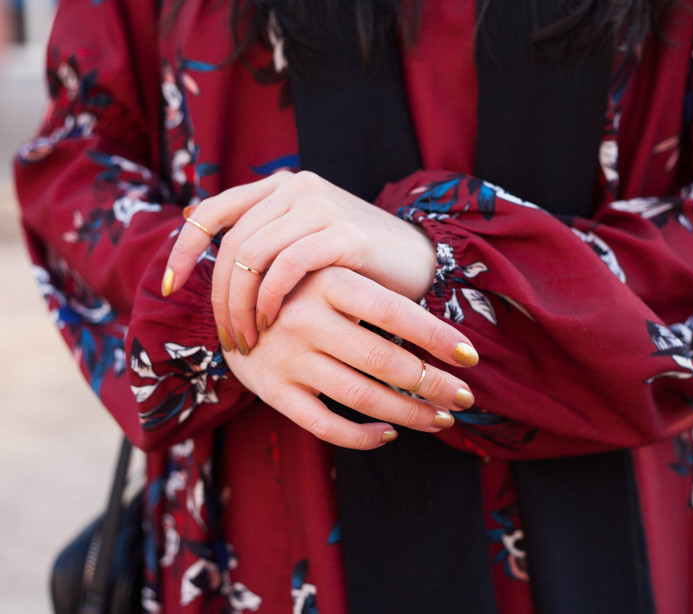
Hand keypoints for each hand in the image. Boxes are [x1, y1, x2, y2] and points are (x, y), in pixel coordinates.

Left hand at [162, 171, 435, 352]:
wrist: (420, 264)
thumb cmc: (355, 265)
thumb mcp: (304, 249)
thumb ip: (266, 246)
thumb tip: (209, 262)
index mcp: (281, 187)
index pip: (214, 210)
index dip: (185, 248)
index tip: (169, 286)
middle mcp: (297, 187)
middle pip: (233, 243)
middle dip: (219, 297)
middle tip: (225, 337)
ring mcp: (320, 205)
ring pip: (254, 255)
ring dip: (241, 305)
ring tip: (247, 339)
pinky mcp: (343, 233)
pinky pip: (287, 265)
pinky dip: (270, 298)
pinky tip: (271, 323)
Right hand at [223, 267, 478, 448]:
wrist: (228, 308)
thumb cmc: (298, 293)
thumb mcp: (329, 278)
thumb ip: (374, 298)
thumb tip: (444, 339)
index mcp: (326, 282)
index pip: (395, 311)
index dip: (437, 335)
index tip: (470, 356)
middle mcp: (303, 318)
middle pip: (384, 360)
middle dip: (434, 383)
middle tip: (463, 396)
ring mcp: (285, 358)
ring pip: (361, 397)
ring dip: (410, 414)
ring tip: (440, 419)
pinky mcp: (271, 390)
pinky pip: (325, 425)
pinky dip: (363, 436)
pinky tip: (388, 434)